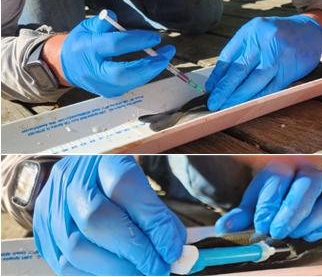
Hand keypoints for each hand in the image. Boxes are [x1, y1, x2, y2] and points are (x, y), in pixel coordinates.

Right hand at [33, 155, 186, 275]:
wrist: (74, 176)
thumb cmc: (112, 180)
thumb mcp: (138, 183)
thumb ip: (157, 213)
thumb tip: (175, 249)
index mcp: (100, 160)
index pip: (125, 186)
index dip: (152, 221)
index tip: (172, 249)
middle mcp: (71, 180)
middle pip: (97, 219)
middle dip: (133, 251)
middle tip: (158, 268)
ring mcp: (52, 207)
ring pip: (77, 247)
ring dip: (115, 269)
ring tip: (140, 273)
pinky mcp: (42, 233)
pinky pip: (64, 265)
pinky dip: (95, 275)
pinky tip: (117, 273)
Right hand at [60, 10, 174, 96]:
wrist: (67, 66)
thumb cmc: (81, 43)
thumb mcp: (87, 27)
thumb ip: (103, 22)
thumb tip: (114, 16)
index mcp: (87, 50)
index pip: (115, 45)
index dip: (137, 41)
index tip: (155, 37)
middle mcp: (93, 71)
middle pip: (123, 73)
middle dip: (149, 66)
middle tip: (166, 55)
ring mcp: (101, 85)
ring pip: (130, 82)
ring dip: (151, 71)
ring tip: (165, 57)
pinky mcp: (109, 92)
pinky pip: (131, 85)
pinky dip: (144, 75)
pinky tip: (153, 65)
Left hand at [205, 16, 321, 110]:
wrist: (311, 31)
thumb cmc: (279, 34)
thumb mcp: (257, 34)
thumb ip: (240, 52)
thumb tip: (220, 79)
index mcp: (252, 30)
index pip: (228, 55)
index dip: (218, 74)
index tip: (210, 88)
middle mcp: (264, 41)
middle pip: (239, 68)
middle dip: (224, 88)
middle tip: (213, 102)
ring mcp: (278, 56)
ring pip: (254, 81)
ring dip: (238, 96)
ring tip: (226, 106)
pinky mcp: (289, 70)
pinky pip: (270, 88)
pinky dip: (257, 98)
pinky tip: (247, 104)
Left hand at [215, 156, 321, 241]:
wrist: (288, 192)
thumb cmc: (270, 197)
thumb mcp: (253, 202)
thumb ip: (240, 215)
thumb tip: (224, 228)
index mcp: (284, 162)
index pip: (281, 176)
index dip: (271, 202)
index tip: (261, 224)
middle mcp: (309, 169)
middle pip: (309, 183)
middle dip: (293, 210)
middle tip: (277, 232)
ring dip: (311, 220)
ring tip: (292, 235)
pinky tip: (305, 235)